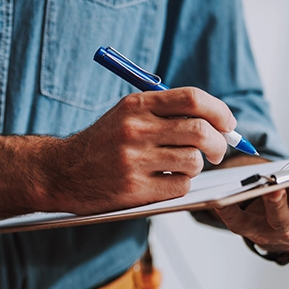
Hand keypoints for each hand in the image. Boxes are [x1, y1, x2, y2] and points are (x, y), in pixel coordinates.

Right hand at [45, 88, 236, 214]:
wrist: (60, 172)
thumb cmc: (100, 145)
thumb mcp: (125, 116)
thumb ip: (164, 114)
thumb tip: (217, 123)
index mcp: (136, 106)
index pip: (193, 99)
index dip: (219, 112)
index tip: (228, 124)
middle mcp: (136, 130)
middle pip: (201, 131)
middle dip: (220, 144)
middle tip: (218, 152)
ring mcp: (134, 161)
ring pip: (193, 161)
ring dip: (196, 167)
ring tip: (180, 168)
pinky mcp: (134, 189)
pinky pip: (180, 186)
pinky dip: (180, 185)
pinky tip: (164, 181)